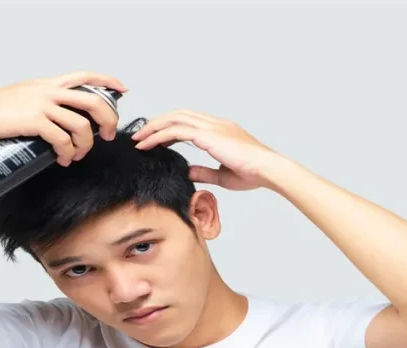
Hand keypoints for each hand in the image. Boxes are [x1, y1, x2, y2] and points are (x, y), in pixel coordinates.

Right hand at [0, 71, 128, 165]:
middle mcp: (48, 91)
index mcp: (47, 83)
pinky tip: (64, 159)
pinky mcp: (34, 122)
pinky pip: (63, 140)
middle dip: (108, 121)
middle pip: (93, 102)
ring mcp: (42, 105)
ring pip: (82, 125)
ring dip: (85, 145)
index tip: (122, 90)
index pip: (85, 75)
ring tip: (77, 156)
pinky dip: (68, 153)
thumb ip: (43, 102)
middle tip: (107, 136)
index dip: (108, 81)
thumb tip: (61, 117)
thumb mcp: (22, 97)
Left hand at [130, 110, 291, 190]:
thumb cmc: (253, 173)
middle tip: (141, 136)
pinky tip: (147, 144)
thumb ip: (205, 171)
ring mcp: (212, 127)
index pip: (189, 122)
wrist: (268, 169)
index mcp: (221, 130)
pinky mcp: (208, 135)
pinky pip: (176, 130)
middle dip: (157, 123)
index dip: (170, 127)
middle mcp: (215, 124)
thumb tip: (189, 172)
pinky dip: (158, 135)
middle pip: (178, 115)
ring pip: (174, 119)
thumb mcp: (223, 175)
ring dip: (153, 127)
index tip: (157, 139)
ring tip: (139, 139)